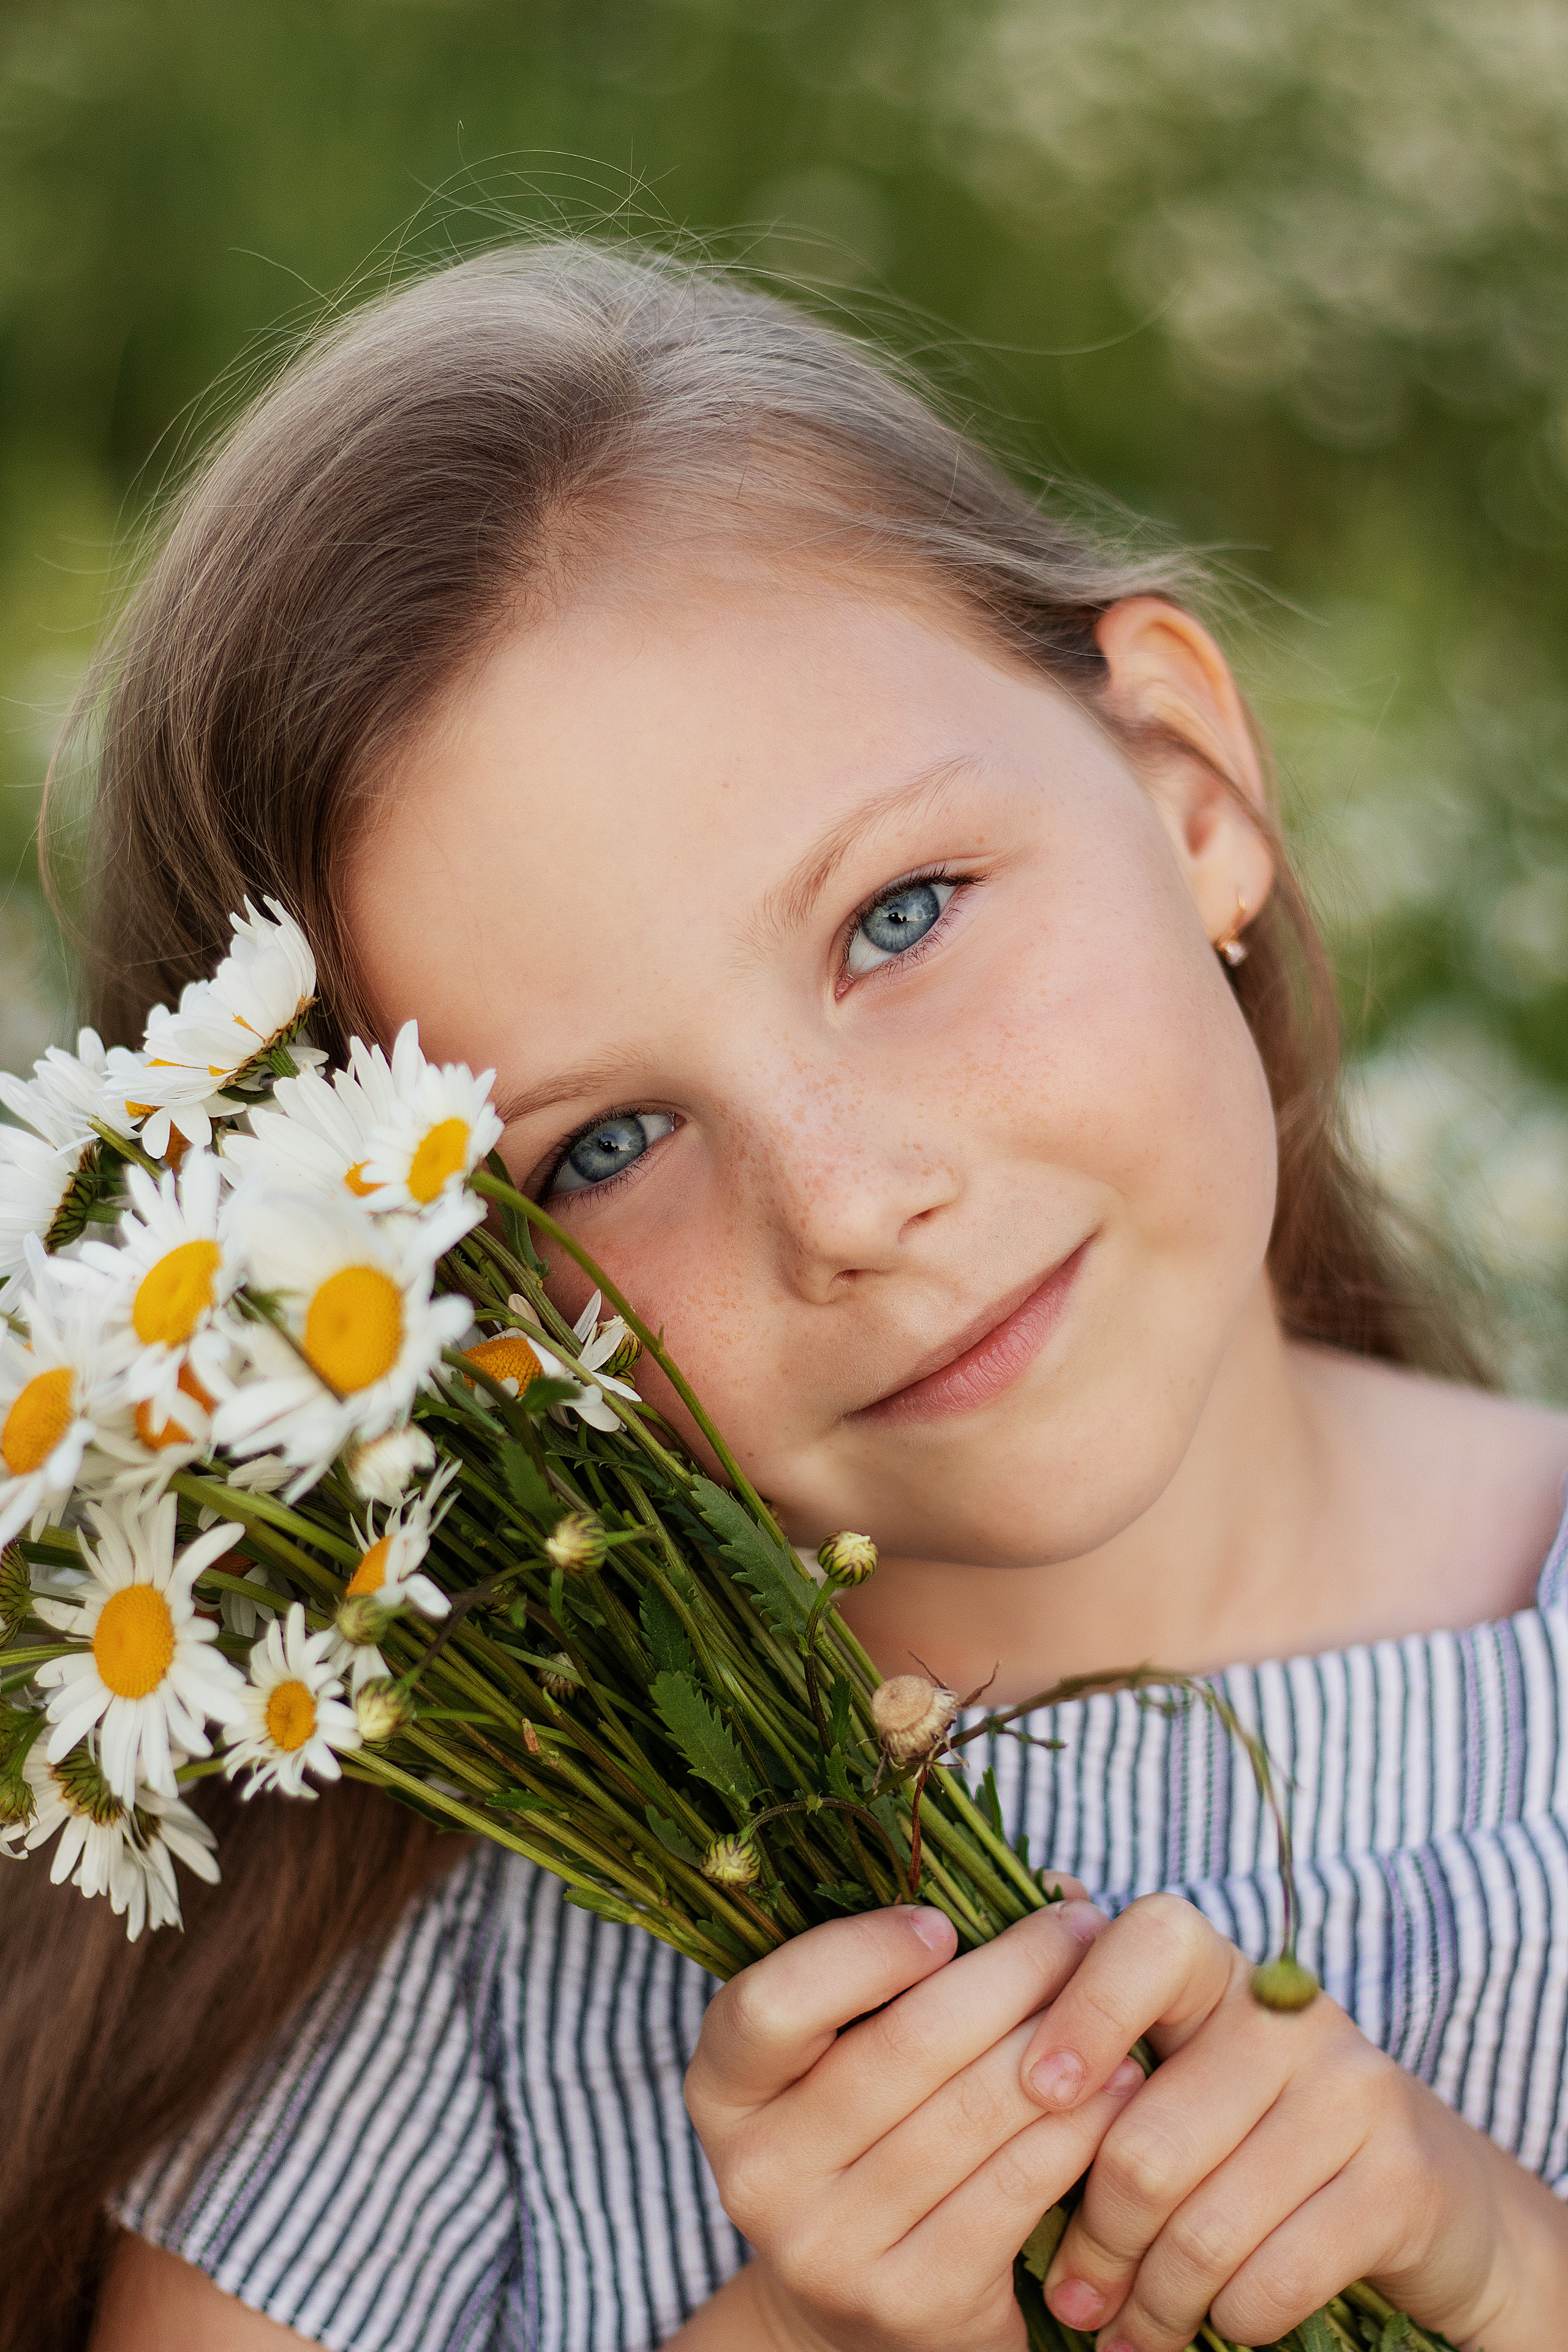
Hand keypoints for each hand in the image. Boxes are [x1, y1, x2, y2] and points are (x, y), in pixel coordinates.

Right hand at [685, 1896, 1142, 2351]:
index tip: (944, 1922)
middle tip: (1080, 1928)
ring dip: (1060, 2039)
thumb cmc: (865, 2136)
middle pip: (902, 2046)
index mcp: (723, 2091)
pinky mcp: (913, 2302)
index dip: (863, 1952)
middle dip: (1010, 1971)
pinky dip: (1080, 2126)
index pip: (771, 2004)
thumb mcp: (841, 2054)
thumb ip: (908, 1970)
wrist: (857, 2312)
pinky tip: (1120, 2087)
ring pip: (972, 2111)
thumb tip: (1050, 1888)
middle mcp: (760, 2174)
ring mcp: (831, 2247)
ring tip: (1116, 1999)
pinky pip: (1015, 2186)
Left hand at [1018, 1892, 1567, 2350]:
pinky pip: (1272, 2278)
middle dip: (1100, 2245)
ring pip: (1202, 2230)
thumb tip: (1029, 1947)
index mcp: (1220, 1970)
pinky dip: (1230, 2320)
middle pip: (1147, 2144)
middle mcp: (1288, 2016)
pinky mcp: (1400, 2181)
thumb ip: (1109, 2032)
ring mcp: (1352, 2091)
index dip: (1083, 2010)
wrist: (1431, 2196)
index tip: (1035, 2093)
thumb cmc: (1261, 2131)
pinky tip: (1218, 2323)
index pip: (1148, 1942)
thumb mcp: (1189, 2068)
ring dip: (1157, 2304)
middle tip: (1078, 2299)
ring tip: (1132, 2333)